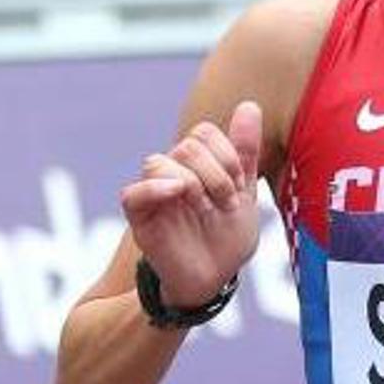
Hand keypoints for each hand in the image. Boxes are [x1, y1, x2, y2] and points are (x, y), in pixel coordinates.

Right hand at [120, 100, 262, 306]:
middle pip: (187, 146)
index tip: (240, 185)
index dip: (228, 155)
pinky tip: (179, 193)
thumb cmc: (227, 236)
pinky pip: (134, 192)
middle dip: (217, 175)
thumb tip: (249, 105)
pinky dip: (155, 189)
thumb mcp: (245, 191)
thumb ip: (245, 151)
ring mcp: (154, 193)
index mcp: (196, 163)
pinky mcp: (140, 218)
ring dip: (195, 185)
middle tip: (226, 204)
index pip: (205, 133)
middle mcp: (172, 172)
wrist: (215, 278)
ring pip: (161, 162)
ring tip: (207, 210)